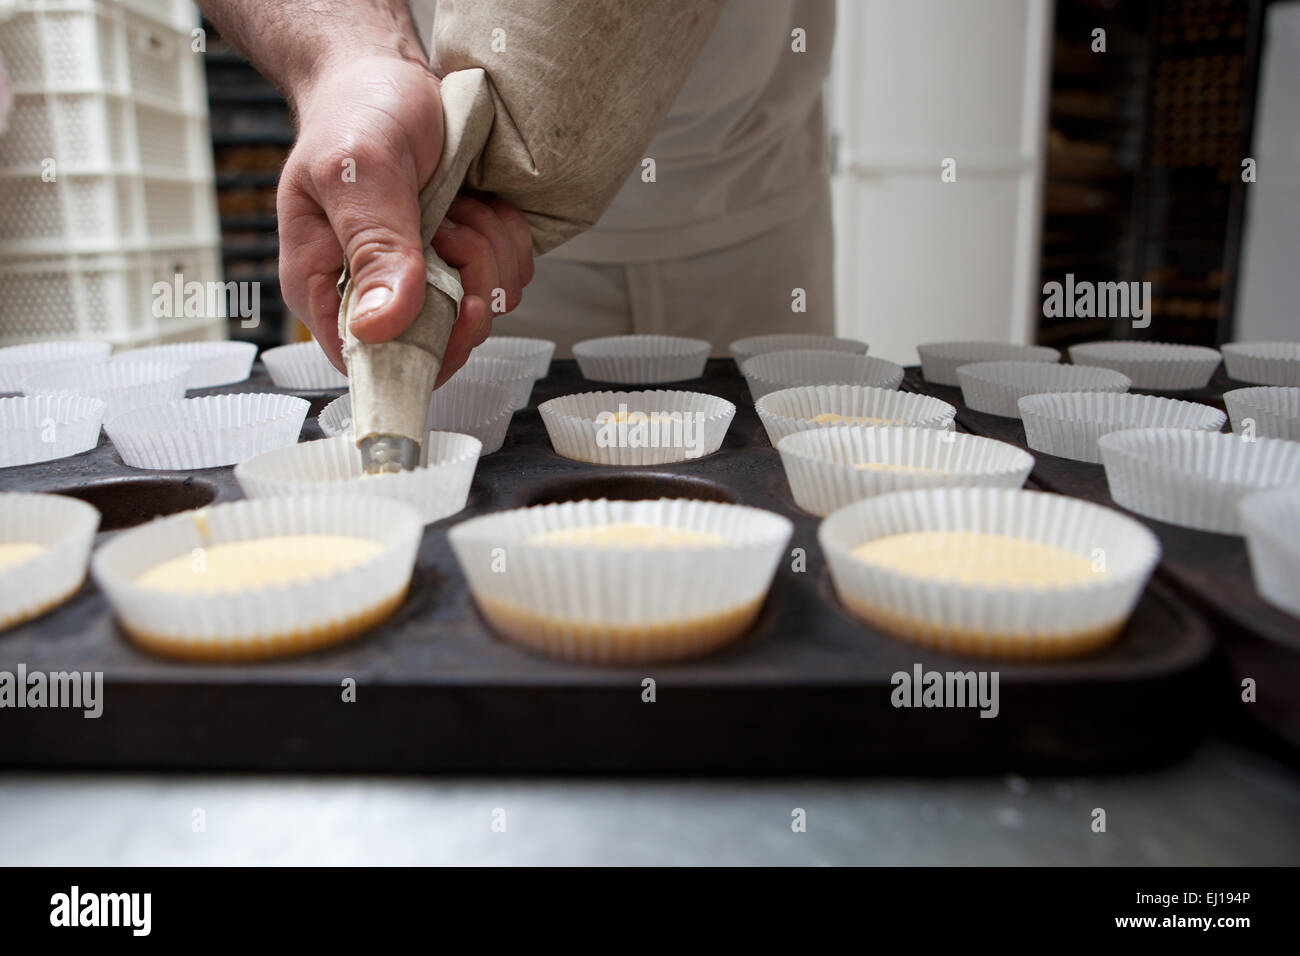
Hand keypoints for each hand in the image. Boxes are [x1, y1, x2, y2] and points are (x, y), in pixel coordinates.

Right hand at [277, 55, 533, 382]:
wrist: (385, 74)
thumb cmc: (354, 112)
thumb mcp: (357, 171)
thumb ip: (373, 246)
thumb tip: (380, 324)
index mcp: (325, 285)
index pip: (368, 363)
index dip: (421, 355)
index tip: (459, 311)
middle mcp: (373, 292)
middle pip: (440, 340)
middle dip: (465, 283)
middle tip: (453, 226)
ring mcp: (423, 278)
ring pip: (482, 307)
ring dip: (488, 252)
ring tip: (458, 204)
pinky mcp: (461, 259)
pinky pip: (506, 276)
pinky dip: (507, 238)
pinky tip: (479, 204)